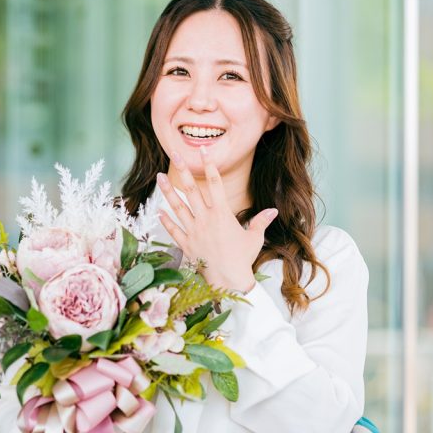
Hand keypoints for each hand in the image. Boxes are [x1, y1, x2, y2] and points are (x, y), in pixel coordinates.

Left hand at [155, 147, 278, 292]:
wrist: (229, 281)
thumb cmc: (243, 259)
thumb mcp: (254, 238)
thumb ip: (261, 221)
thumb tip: (273, 210)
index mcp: (222, 214)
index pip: (215, 184)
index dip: (209, 166)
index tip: (204, 151)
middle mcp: (205, 219)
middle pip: (191, 190)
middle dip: (183, 171)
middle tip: (175, 154)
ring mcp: (193, 231)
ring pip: (178, 207)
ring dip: (168, 191)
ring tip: (159, 177)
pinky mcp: (186, 244)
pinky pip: (173, 230)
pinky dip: (166, 221)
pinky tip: (159, 211)